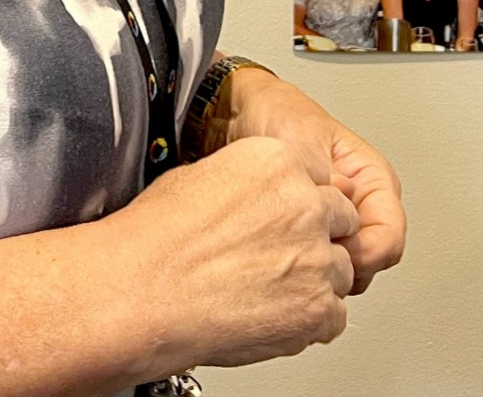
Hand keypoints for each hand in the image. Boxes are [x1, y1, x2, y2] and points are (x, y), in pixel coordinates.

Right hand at [108, 136, 360, 369]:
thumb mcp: (199, 177)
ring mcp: (316, 258)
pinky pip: (334, 317)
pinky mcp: (317, 309)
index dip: (302, 203)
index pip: (322, 179)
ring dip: (314, 281)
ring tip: (264, 290)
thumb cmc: (156, 240)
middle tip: (276, 257)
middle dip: (317, 239)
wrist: (141, 294)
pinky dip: (309, 321)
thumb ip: (248, 182)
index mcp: (279, 162)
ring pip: (341, 271)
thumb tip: (256, 197)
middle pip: (341, 221)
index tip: (285, 219)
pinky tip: (269, 314)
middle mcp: (307, 204)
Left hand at [213, 67, 405, 291]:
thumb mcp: (303, 137)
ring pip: (347, 272)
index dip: (367, 254)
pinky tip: (282, 254)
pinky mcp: (315, 238)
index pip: (390, 238)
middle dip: (342, 268)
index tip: (335, 252)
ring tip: (289, 252)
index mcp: (374, 181)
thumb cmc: (279, 118)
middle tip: (306, 256)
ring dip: (321, 271)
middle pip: (371, 264)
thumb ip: (325, 171)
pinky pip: (320, 269)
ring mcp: (340, 226)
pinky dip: (304, 268)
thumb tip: (341, 196)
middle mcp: (363, 208)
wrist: (242, 115)